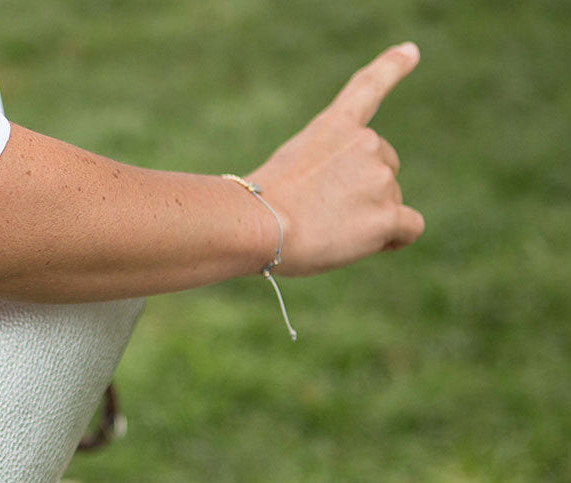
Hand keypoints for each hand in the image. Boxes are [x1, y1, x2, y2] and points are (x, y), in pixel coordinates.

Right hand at [247, 43, 424, 276]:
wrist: (260, 222)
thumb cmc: (258, 207)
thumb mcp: (283, 168)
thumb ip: (321, 170)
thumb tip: (347, 207)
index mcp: (335, 125)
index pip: (368, 88)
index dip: (391, 67)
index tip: (411, 52)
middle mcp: (366, 143)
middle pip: (384, 170)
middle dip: (363, 192)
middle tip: (324, 214)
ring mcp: (379, 178)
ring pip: (390, 203)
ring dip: (366, 220)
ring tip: (327, 231)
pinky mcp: (387, 215)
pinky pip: (410, 227)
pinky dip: (395, 238)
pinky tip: (376, 243)